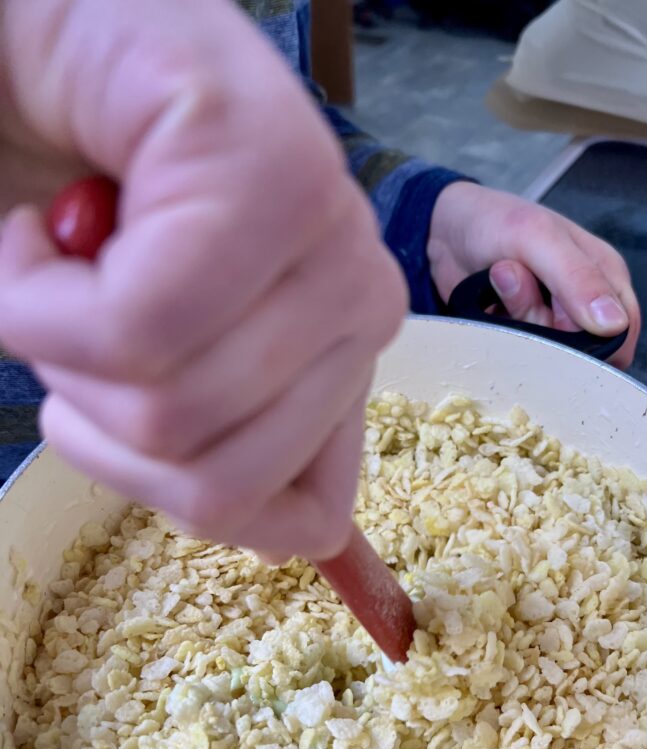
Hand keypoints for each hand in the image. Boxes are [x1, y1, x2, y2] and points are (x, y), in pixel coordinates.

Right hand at [0, 0, 406, 561]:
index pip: (311, 517)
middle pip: (220, 482)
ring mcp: (327, 237)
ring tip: (64, 261)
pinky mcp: (267, 175)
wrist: (41, 54)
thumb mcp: (160, 357)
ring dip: (61, 352)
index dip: (194, 502)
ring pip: (171, 411)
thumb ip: (229, 444)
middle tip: (80, 311)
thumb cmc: (88, 211)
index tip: (122, 420)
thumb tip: (289, 544)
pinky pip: (137, 330)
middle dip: (100, 418)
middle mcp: (359, 300)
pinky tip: (46, 230)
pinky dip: (35, 299)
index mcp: (342, 353)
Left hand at [427, 182, 639, 367]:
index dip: (591, 338)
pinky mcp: (525, 333)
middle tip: (517, 286)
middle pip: (582, 349)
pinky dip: (505, 333)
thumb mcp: (539, 238)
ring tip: (501, 283)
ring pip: (549, 353)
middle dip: (545, 325)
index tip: (556, 314)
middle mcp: (586, 301)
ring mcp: (552, 320)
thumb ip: (578, 278)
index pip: (621, 333)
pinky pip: (523, 354)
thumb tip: (614, 324)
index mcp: (606, 275)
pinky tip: (493, 305)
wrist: (445, 231)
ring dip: (518, 319)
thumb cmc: (497, 221)